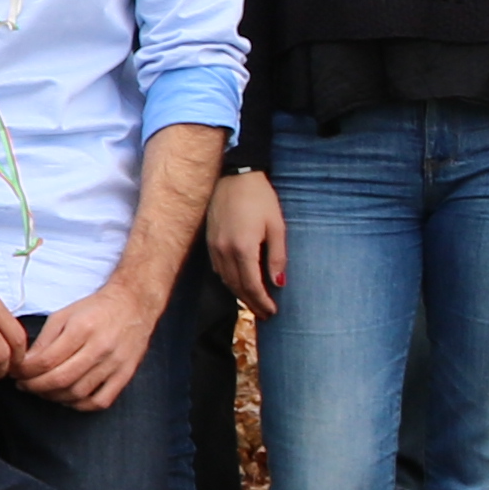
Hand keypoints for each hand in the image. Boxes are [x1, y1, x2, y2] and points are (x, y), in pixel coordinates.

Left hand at [17, 271, 162, 412]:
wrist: (133, 305)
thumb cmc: (95, 309)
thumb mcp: (64, 315)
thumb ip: (45, 339)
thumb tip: (26, 363)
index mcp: (82, 329)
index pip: (47, 360)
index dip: (27, 371)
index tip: (16, 373)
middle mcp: (100, 348)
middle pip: (61, 379)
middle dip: (35, 386)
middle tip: (24, 385)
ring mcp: (115, 364)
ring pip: (78, 393)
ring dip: (54, 397)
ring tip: (42, 391)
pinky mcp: (125, 374)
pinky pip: (101, 401)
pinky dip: (81, 405)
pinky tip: (69, 399)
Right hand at [202, 169, 286, 317]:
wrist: (234, 176)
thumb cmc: (260, 199)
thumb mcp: (277, 226)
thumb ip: (278, 257)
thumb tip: (278, 283)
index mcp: (243, 249)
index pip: (252, 286)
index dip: (262, 302)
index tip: (273, 312)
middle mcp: (225, 252)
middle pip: (237, 287)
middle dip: (252, 303)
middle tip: (265, 313)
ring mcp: (214, 247)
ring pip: (226, 280)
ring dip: (240, 294)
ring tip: (254, 302)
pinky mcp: (209, 241)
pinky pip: (218, 269)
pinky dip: (229, 281)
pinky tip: (238, 282)